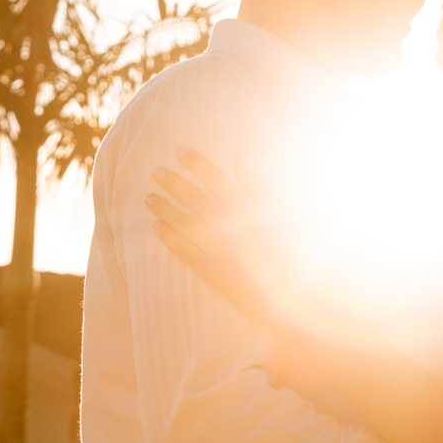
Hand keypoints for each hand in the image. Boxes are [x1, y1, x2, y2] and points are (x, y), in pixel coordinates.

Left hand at [146, 148, 283, 326]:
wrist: (290, 292)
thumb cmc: (294, 247)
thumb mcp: (285, 209)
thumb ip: (260, 185)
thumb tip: (238, 164)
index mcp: (243, 206)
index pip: (212, 176)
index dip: (194, 162)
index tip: (179, 151)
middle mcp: (224, 223)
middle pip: (190, 196)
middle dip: (171, 182)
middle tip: (156, 172)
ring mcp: (212, 247)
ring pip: (179, 222)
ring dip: (162, 208)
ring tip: (148, 198)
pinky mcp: (207, 268)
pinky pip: (181, 250)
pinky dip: (167, 237)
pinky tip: (156, 228)